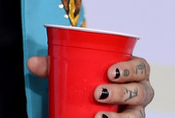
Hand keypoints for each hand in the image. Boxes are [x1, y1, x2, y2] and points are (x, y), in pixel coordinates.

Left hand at [26, 55, 154, 115]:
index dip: (131, 68)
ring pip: (137, 114)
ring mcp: (135, 111)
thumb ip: (54, 65)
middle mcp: (139, 92)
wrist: (87, 104)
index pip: (142, 67)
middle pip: (142, 91)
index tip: (110, 71)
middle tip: (98, 93)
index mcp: (131, 71)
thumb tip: (32, 63)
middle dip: (121, 92)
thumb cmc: (87, 80)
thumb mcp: (73, 71)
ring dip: (120, 117)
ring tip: (99, 117)